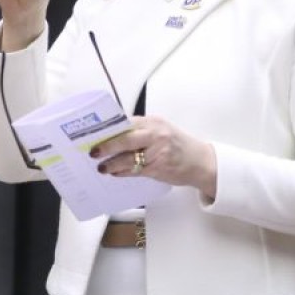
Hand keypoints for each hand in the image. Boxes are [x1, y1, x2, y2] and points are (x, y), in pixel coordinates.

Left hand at [90, 115, 217, 199]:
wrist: (200, 162)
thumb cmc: (178, 145)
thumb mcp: (161, 130)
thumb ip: (140, 130)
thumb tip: (113, 135)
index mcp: (154, 122)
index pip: (126, 123)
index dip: (109, 129)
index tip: (94, 134)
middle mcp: (156, 134)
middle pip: (125, 138)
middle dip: (107, 146)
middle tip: (94, 151)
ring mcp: (157, 151)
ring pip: (128, 157)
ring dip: (112, 163)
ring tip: (102, 167)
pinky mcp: (158, 167)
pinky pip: (135, 170)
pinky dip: (122, 172)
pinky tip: (115, 173)